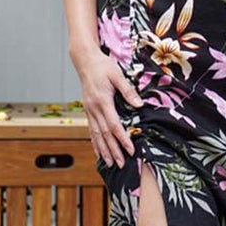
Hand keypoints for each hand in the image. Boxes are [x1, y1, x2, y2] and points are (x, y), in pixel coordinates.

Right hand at [72, 44, 143, 168]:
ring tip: (109, 164)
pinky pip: (91, 130)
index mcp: (102, 101)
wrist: (85, 60)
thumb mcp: (117, 75)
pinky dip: (95, 142)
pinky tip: (98, 152)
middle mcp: (94, 109)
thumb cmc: (103, 66)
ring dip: (103, 150)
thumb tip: (139, 105)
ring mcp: (89, 111)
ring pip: (96, 135)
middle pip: (105, 134)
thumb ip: (128, 91)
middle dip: (113, 150)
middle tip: (121, 164)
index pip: (114, 125)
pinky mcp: (88, 110)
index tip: (131, 150)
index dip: (123, 139)